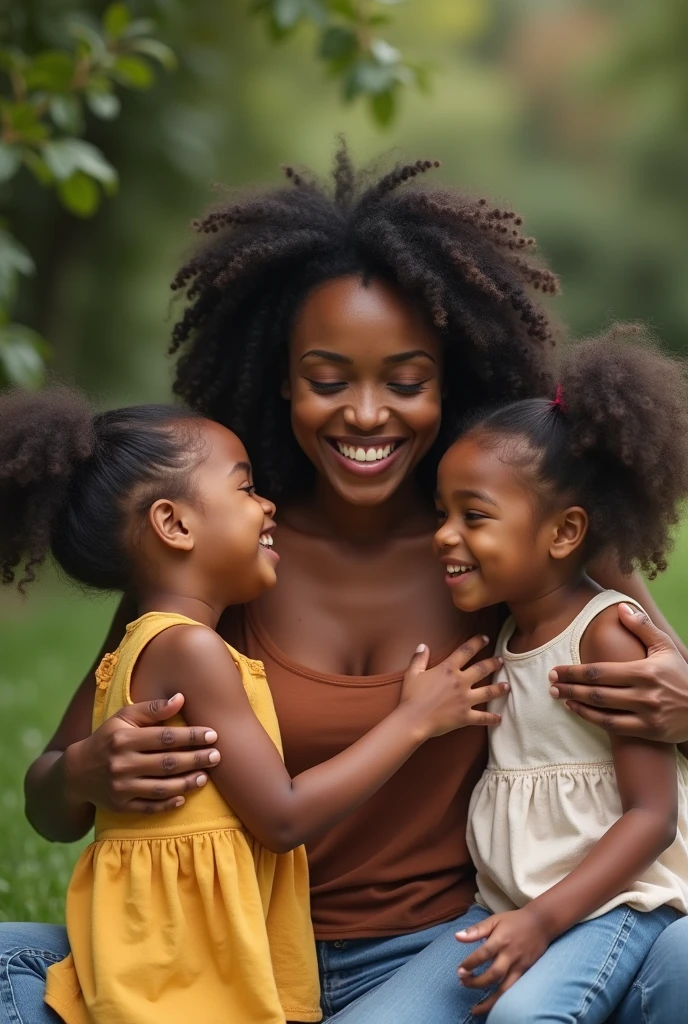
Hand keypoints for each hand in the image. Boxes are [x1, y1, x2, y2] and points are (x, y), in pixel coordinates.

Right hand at [63, 693, 220, 813]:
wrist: (77, 772)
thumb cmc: (108, 738)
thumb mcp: (124, 717)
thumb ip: (152, 709)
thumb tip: (181, 698)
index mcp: (124, 738)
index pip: (165, 737)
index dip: (191, 736)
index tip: (212, 735)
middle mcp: (122, 764)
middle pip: (167, 763)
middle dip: (196, 759)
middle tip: (217, 756)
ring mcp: (121, 788)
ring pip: (161, 787)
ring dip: (187, 783)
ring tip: (205, 776)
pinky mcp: (120, 806)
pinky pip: (148, 808)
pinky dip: (167, 804)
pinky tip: (183, 797)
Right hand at [400, 635, 505, 738]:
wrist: (413, 719)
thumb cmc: (411, 696)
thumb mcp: (412, 673)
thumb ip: (419, 659)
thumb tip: (423, 646)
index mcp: (448, 669)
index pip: (466, 651)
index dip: (477, 642)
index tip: (485, 638)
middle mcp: (460, 682)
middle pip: (482, 669)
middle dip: (493, 663)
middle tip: (501, 661)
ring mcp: (465, 699)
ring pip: (488, 691)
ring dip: (499, 688)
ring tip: (507, 685)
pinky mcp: (465, 716)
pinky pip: (482, 717)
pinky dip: (492, 718)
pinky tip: (499, 718)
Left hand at [456, 907, 549, 1015]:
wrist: (541, 924)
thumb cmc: (514, 921)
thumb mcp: (494, 920)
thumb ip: (476, 930)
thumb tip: (457, 937)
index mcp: (501, 940)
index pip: (483, 954)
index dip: (470, 964)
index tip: (459, 971)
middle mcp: (511, 955)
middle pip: (493, 974)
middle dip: (476, 982)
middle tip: (462, 982)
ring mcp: (520, 966)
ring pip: (505, 989)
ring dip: (489, 1001)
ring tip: (475, 1009)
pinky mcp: (526, 973)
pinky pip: (514, 990)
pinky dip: (502, 1000)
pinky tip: (492, 1006)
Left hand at [549, 603, 687, 742]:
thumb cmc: (681, 675)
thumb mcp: (666, 647)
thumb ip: (642, 627)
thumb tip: (620, 607)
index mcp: (645, 671)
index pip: (600, 671)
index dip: (574, 671)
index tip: (556, 670)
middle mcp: (644, 694)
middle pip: (596, 691)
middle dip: (569, 686)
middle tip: (550, 683)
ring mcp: (646, 715)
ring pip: (602, 710)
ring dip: (576, 702)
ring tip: (558, 696)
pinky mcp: (649, 731)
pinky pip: (614, 727)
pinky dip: (592, 718)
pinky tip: (577, 709)